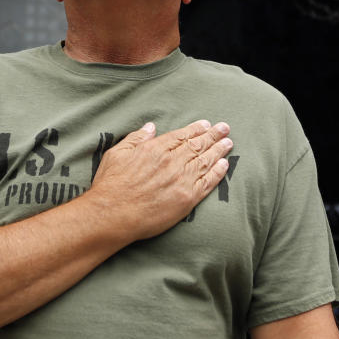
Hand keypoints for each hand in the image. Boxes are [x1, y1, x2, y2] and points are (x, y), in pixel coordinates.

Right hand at [88, 120, 232, 240]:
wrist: (112, 214)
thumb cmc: (111, 185)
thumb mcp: (117, 153)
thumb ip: (136, 138)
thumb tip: (151, 127)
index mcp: (155, 149)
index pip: (181, 135)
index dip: (195, 129)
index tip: (206, 124)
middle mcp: (172, 162)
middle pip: (197, 145)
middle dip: (213, 135)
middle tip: (225, 128)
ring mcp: (181, 181)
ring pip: (205, 162)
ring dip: (219, 151)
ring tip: (228, 143)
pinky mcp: (187, 200)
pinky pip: (207, 183)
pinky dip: (218, 173)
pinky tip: (224, 165)